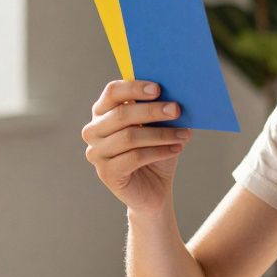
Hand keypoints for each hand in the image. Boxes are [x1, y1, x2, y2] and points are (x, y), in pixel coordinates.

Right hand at [82, 80, 191, 216]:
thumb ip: (159, 111)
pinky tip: (176, 148)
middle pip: (122, 114)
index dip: (134, 88)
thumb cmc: (155, 152)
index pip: (112, 92)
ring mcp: (96, 152)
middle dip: (152, 111)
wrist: (154, 189)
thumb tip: (173, 98)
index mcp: (103, 111)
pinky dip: (159, 151)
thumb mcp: (159, 128)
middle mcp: (94, 130)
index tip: (158, 89)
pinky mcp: (106, 173)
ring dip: (161, 133)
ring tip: (183, 134)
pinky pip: (135, 157)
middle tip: (177, 110)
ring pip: (130, 136)